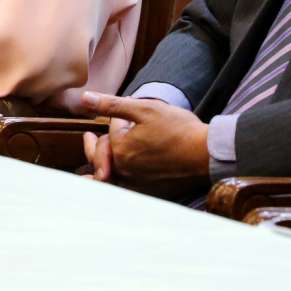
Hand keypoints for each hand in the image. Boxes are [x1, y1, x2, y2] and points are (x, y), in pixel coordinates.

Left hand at [77, 92, 209, 195]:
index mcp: (120, 150)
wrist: (206, 154)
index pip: (111, 133)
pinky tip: (117, 179)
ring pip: (111, 176)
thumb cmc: (178, 129)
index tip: (122, 114)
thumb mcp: (144, 109)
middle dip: (92, 147)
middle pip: (102, 158)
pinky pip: (125, 189)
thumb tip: (84, 98)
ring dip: (100, 168)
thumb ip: (112, 105)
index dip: (116, 120)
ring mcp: (137, 184)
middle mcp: (124, 171)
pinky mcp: (150, 192)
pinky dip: (116, 182)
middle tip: (88, 139)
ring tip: (93, 167)